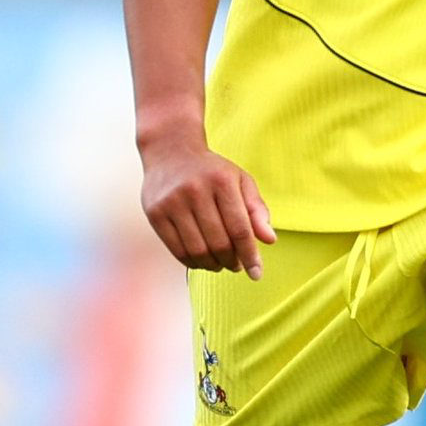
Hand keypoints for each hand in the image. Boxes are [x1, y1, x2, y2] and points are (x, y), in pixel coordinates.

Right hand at [140, 134, 275, 277]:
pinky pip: (176, 249)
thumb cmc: (212, 171)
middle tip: (236, 266)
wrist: (170, 152)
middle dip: (232, 261)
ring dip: (213, 265)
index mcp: (222, 182)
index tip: (257, 273)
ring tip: (220, 264)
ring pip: (197, 250)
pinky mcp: (155, 213)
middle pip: (219, 242)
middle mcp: (195, 191)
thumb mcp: (240, 181)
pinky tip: (201, 260)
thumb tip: (270, 240)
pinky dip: (192, 262)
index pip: (240, 228)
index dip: (250, 255)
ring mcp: (172, 202)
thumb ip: (257, 210)